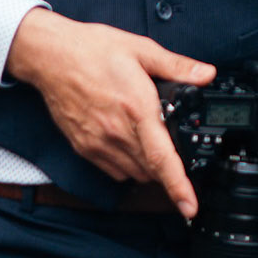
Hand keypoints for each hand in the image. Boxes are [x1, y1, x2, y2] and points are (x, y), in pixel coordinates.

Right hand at [5, 7, 214, 218]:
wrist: (50, 56)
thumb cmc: (92, 49)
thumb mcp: (141, 49)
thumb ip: (176, 66)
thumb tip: (206, 74)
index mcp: (137, 109)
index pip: (162, 159)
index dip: (179, 187)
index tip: (190, 208)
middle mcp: (117, 132)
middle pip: (152, 170)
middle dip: (169, 166)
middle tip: (175, 147)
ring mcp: (98, 143)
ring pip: (134, 173)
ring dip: (148, 167)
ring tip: (150, 140)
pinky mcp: (84, 147)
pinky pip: (114, 171)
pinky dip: (127, 165)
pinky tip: (128, 142)